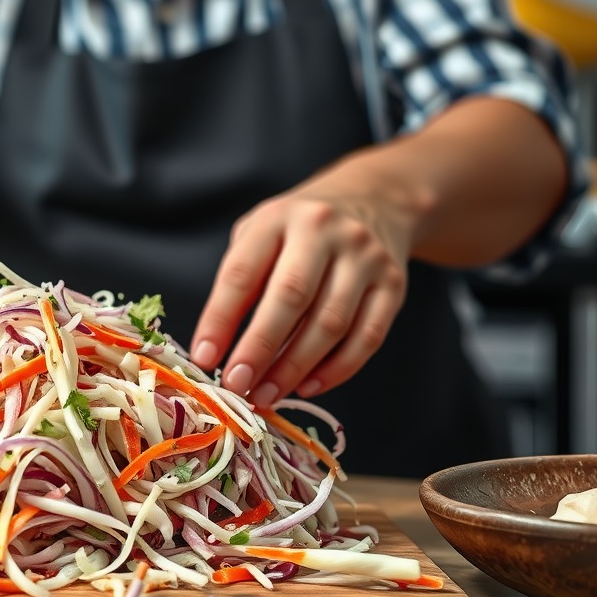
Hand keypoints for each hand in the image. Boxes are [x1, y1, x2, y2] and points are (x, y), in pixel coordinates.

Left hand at [189, 175, 413, 406]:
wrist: (375, 200)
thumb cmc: (298, 231)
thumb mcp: (260, 234)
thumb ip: (240, 280)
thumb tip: (218, 347)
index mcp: (278, 218)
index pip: (242, 273)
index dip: (220, 319)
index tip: (203, 357)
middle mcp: (324, 232)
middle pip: (290, 298)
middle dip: (259, 349)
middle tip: (236, 386)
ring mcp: (364, 257)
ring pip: (330, 324)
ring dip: (294, 368)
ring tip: (265, 395)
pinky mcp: (393, 285)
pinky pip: (367, 337)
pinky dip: (336, 370)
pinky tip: (307, 386)